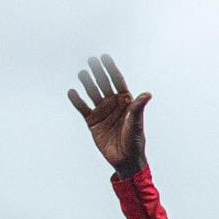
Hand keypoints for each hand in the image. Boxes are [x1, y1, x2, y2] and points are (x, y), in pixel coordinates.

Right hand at [67, 54, 150, 177]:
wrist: (125, 160)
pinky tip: (72, 92)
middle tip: (91, 60)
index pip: (117, 81)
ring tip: (82, 74)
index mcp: (125, 101)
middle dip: (98, 72)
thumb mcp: (136, 124)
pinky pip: (82, 108)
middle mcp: (113, 104)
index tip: (105, 57)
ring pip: (92, 93)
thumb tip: (147, 94)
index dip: (111, 69)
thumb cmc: (134, 142)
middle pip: (104, 84)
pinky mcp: (92, 121)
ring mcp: (102, 111)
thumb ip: (138, 108)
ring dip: (87, 83)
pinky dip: (77, 100)